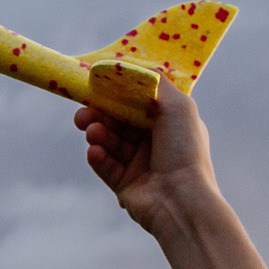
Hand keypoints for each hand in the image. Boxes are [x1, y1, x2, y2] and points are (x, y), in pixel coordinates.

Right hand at [75, 85, 217, 237]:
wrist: (181, 200)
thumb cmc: (185, 150)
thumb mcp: (179, 106)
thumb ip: (155, 83)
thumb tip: (131, 67)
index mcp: (169, 124)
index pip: (137, 104)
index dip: (117, 95)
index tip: (97, 87)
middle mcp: (154, 143)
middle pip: (119, 122)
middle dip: (100, 114)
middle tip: (83, 112)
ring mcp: (139, 165)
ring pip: (110, 142)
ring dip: (98, 134)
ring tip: (92, 132)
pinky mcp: (125, 185)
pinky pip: (105, 166)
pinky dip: (98, 157)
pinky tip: (94, 151)